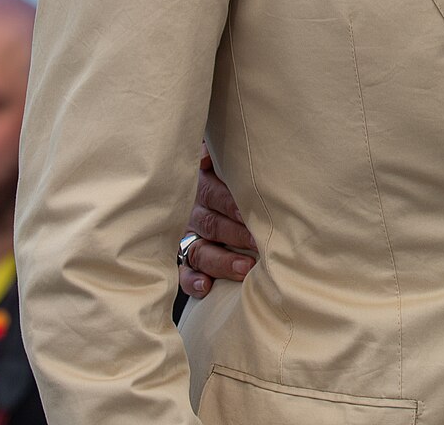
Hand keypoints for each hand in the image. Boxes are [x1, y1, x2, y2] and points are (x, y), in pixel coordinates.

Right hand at [178, 144, 256, 297]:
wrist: (194, 187)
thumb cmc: (224, 172)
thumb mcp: (216, 159)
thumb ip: (211, 155)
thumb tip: (206, 157)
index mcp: (201, 187)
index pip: (216, 196)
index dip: (233, 205)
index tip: (253, 214)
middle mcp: (193, 213)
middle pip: (212, 225)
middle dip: (236, 234)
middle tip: (258, 243)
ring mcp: (187, 237)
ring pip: (201, 251)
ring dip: (222, 261)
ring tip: (245, 268)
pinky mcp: (184, 257)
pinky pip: (184, 272)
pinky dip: (193, 281)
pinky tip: (206, 287)